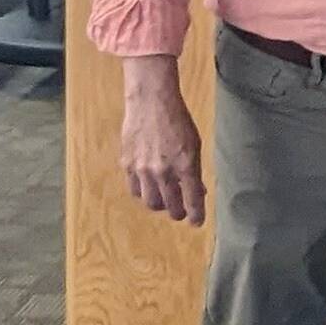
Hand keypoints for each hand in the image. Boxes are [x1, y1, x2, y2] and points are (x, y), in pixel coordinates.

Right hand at [119, 57, 204, 226]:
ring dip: (160, 205)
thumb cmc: (178, 121)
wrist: (151, 102)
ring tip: (165, 200)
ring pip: (150, 202)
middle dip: (178, 212)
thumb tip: (196, 190)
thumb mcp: (194, 145)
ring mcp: (143, 169)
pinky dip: (143, 192)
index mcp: (186, 165)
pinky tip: (149, 187)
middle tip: (181, 212)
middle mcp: (164, 171)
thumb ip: (194, 170)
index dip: (196, 216)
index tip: (197, 223)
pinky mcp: (128, 164)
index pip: (192, 200)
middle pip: (170, 207)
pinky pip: (135, 189)